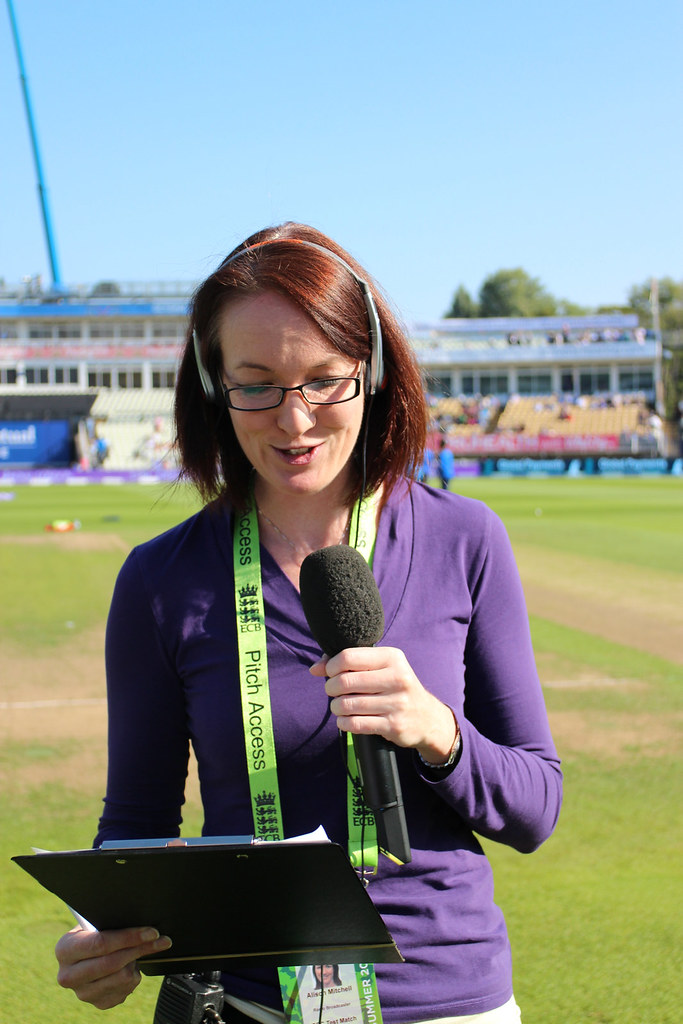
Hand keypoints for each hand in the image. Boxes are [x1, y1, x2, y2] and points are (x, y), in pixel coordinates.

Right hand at [55, 925, 171, 1008]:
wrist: (84, 956)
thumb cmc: (93, 934)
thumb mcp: (94, 924)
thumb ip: (110, 924)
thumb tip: (139, 920)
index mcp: (65, 949)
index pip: (101, 943)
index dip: (129, 937)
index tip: (151, 932)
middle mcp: (68, 975)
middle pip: (113, 963)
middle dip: (140, 949)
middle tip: (160, 939)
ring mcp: (82, 993)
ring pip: (122, 977)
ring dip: (136, 962)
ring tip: (134, 951)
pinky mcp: (97, 1003)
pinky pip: (126, 989)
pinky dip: (133, 975)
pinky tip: (128, 966)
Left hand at [310, 646, 457, 764]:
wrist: (426, 717)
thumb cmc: (395, 687)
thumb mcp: (380, 667)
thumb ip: (348, 662)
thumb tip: (315, 669)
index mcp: (392, 657)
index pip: (348, 656)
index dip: (331, 666)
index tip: (330, 673)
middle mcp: (397, 678)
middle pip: (345, 681)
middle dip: (330, 688)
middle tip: (333, 691)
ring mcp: (397, 703)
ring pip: (347, 705)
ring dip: (336, 707)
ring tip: (339, 706)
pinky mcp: (393, 725)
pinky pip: (355, 724)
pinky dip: (343, 722)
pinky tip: (345, 720)